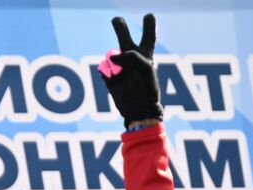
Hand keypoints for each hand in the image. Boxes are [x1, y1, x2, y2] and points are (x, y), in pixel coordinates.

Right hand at [99, 13, 162, 127]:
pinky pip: (103, 69)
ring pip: (111, 55)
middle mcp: (132, 59)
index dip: (149, 26)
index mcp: (145, 55)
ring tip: (120, 72)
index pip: (148, 36)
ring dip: (113, 60)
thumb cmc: (147, 88)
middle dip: (120, 28)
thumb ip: (130, 55)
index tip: (149, 15)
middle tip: (116, 19)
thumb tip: (111, 59)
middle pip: (124, 38)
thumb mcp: (145, 67)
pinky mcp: (109, 77)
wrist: (139, 111)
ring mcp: (119, 68)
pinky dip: (106, 72)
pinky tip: (114, 80)